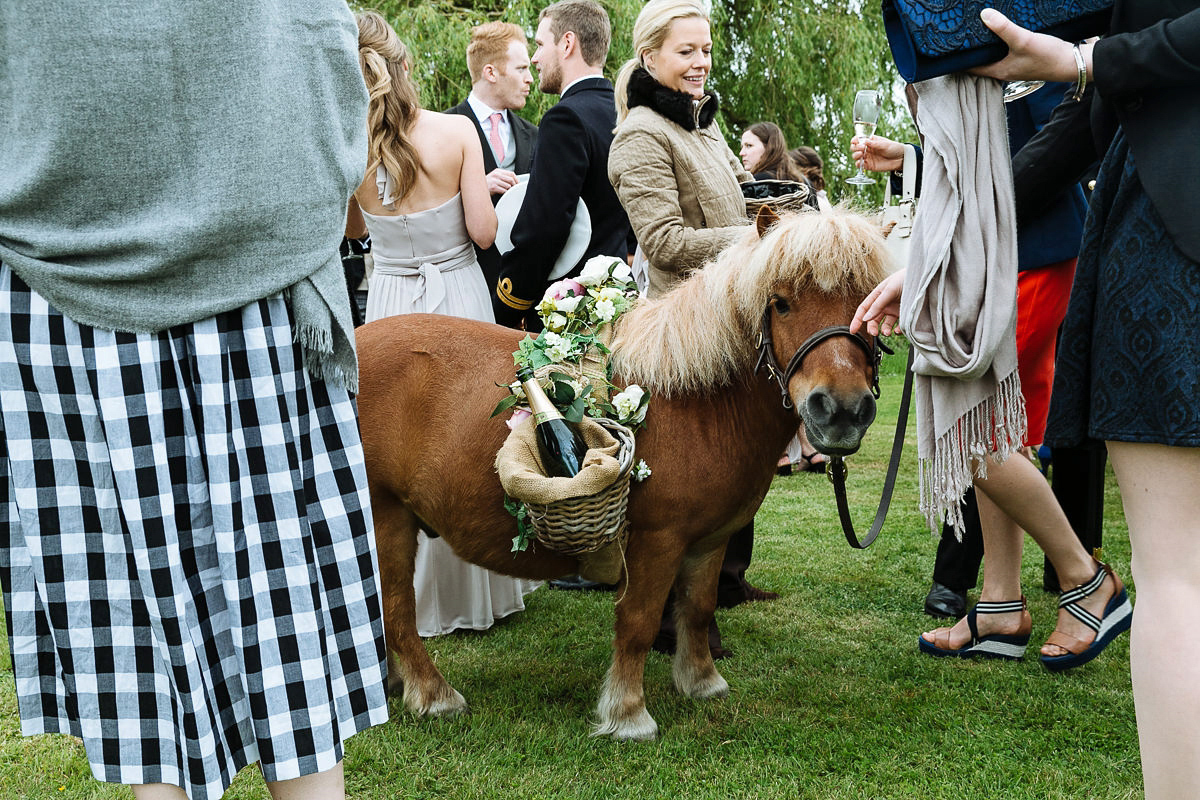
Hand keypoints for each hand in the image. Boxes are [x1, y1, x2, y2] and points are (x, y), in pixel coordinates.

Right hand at [486, 169, 519, 194]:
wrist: (477, 188)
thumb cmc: (486, 184)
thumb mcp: (494, 178)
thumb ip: (502, 177)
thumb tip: (513, 181)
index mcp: (497, 171)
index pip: (511, 173)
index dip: (516, 179)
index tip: (518, 184)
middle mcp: (496, 174)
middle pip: (511, 179)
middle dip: (514, 185)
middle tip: (515, 190)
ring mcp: (494, 180)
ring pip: (508, 186)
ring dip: (509, 190)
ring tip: (506, 192)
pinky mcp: (493, 187)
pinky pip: (504, 190)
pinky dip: (505, 193)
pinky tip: (502, 194)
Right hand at [850, 268, 905, 336]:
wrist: (925, 278)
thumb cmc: (905, 278)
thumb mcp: (889, 290)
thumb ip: (877, 305)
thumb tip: (865, 318)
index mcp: (877, 296)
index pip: (864, 309)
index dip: (857, 320)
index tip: (852, 331)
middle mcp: (885, 304)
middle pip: (873, 319)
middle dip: (872, 328)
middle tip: (875, 334)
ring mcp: (895, 309)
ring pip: (885, 324)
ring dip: (884, 330)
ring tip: (888, 333)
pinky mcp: (904, 314)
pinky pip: (898, 326)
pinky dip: (898, 330)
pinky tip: (899, 330)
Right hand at [851, 135, 905, 173]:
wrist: (900, 159)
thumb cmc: (894, 148)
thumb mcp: (885, 144)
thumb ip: (875, 144)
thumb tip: (865, 141)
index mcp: (870, 141)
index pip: (858, 140)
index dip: (855, 140)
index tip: (855, 140)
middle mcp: (867, 149)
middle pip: (855, 148)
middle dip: (855, 147)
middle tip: (861, 148)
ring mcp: (867, 157)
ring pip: (856, 156)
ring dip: (855, 155)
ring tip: (861, 154)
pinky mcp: (869, 165)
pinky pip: (860, 165)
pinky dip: (858, 164)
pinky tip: (860, 162)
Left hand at [969, 8, 1085, 82]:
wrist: (1074, 63)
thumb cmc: (1049, 56)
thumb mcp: (1023, 40)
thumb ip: (1003, 28)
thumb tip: (984, 15)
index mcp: (998, 71)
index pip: (970, 67)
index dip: (960, 58)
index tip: (950, 46)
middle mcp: (1004, 70)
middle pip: (981, 60)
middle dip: (972, 49)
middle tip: (962, 34)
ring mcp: (1014, 65)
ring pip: (993, 55)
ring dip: (987, 44)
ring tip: (978, 29)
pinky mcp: (1024, 58)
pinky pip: (1005, 50)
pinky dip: (1000, 42)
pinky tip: (1001, 30)